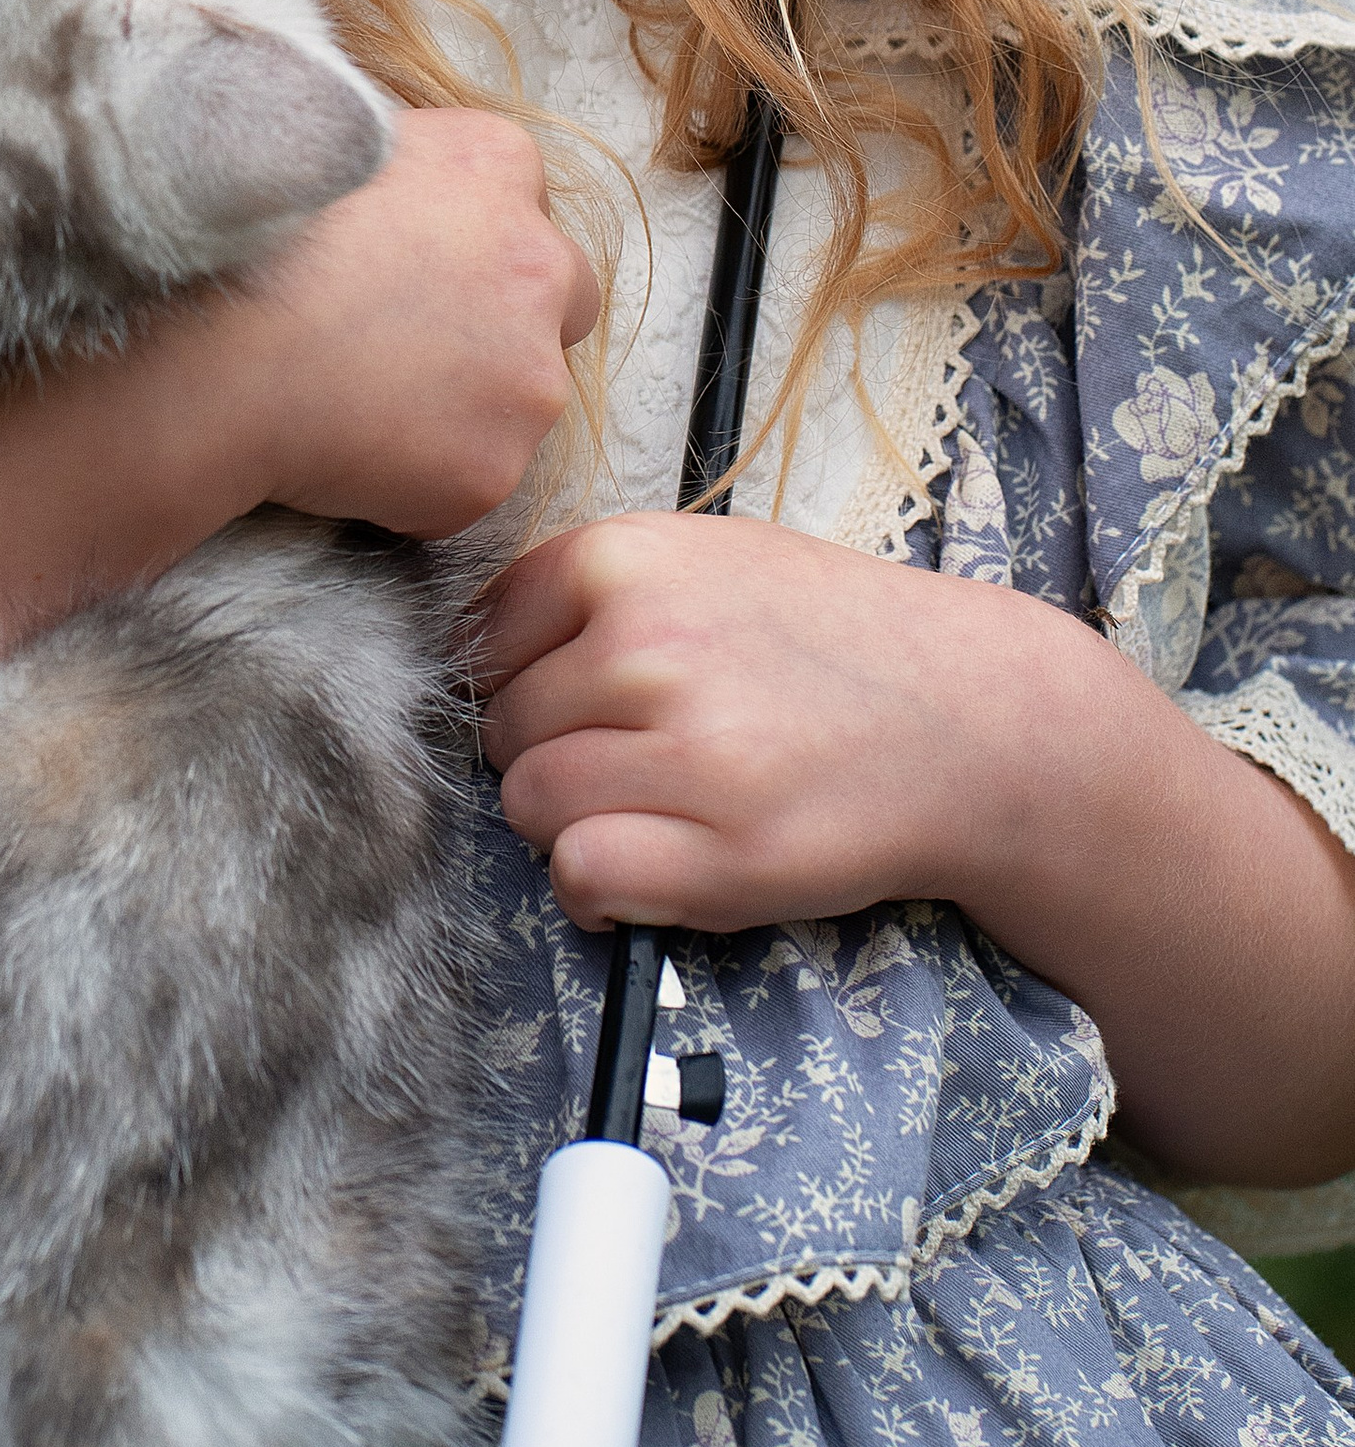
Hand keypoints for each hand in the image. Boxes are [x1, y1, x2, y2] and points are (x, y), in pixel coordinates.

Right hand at [227, 108, 599, 539]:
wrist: (214, 353)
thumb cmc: (245, 236)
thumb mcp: (330, 143)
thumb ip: (399, 159)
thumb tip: (397, 177)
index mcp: (494, 164)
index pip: (526, 203)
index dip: (473, 241)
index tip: (421, 267)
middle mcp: (540, 263)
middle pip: (564, 298)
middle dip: (511, 324)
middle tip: (417, 346)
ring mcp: (528, 375)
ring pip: (520, 398)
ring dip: (464, 408)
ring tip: (356, 405)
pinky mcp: (495, 468)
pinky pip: (467, 480)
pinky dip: (420, 480)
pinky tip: (343, 454)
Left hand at [474, 510, 1100, 931]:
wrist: (971, 720)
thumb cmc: (834, 638)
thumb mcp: (709, 558)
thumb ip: (595, 591)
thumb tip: (475, 650)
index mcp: (626, 559)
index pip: (485, 638)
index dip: (518, 682)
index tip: (570, 704)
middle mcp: (646, 649)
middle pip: (503, 728)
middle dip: (547, 753)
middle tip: (632, 760)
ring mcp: (686, 753)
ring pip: (531, 805)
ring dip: (572, 823)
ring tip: (653, 809)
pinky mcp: (725, 854)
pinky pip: (582, 874)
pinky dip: (597, 888)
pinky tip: (651, 868)